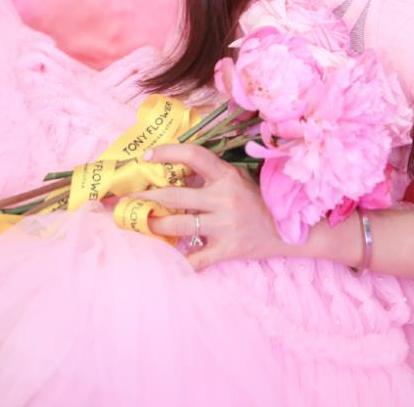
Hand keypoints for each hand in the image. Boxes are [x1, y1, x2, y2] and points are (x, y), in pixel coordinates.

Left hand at [127, 142, 281, 270]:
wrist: (288, 230)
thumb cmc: (258, 200)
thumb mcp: (238, 179)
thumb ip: (211, 175)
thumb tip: (175, 172)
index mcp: (226, 175)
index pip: (193, 155)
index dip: (167, 153)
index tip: (146, 156)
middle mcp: (223, 198)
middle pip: (174, 196)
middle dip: (145, 199)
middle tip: (125, 200)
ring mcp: (225, 225)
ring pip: (179, 226)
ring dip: (154, 226)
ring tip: (140, 224)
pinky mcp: (227, 249)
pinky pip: (196, 258)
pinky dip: (180, 260)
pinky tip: (167, 259)